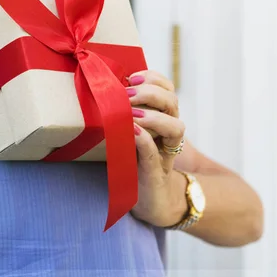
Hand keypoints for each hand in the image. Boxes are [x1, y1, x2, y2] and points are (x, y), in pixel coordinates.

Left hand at [126, 70, 187, 226]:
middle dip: (150, 92)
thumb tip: (101, 90)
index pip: (167, 88)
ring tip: (132, 114)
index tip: (132, 77)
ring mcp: (166, 152)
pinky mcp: (156, 171)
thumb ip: (123, 112)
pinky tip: (132, 132)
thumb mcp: (129, 131)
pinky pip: (155, 152)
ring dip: (153, 116)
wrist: (151, 199)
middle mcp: (169, 132)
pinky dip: (144, 140)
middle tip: (127, 94)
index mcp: (163, 117)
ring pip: (176, 126)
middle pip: (172, 101)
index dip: (153, 78)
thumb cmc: (136, 160)